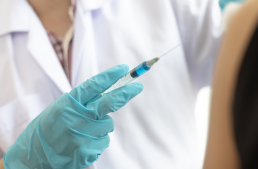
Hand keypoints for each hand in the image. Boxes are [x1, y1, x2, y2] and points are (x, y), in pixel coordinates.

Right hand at [3, 65, 142, 168]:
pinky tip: (81, 144)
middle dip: (126, 93)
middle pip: (109, 102)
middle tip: (138, 86)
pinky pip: (104, 142)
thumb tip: (109, 95)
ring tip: (82, 132)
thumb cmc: (48, 129)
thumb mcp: (60, 109)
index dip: (111, 76)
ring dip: (101, 127)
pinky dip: (97, 141)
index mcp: (68, 103)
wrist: (32, 157)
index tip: (123, 69)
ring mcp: (82, 135)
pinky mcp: (86, 151)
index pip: (94, 85)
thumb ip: (83, 103)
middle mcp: (76, 117)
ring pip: (108, 125)